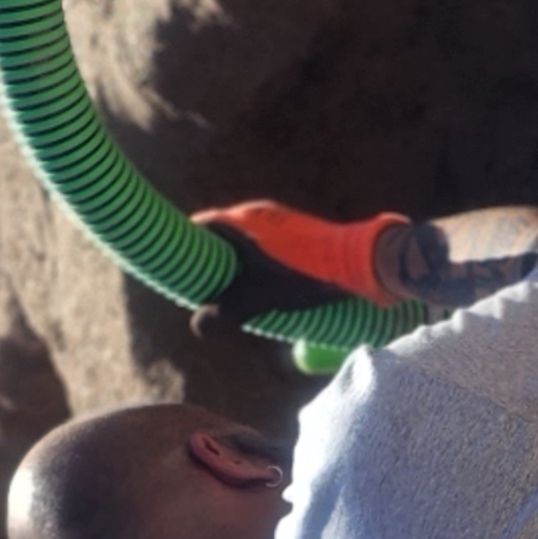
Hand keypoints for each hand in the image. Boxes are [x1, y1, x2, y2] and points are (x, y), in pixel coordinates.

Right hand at [191, 201, 408, 303]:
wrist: (360, 262)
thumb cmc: (307, 277)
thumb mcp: (262, 299)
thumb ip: (227, 313)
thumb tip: (197, 326)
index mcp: (242, 221)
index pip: (201, 224)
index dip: (185, 242)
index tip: (177, 265)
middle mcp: (259, 212)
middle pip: (222, 231)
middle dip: (211, 256)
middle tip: (206, 284)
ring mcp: (280, 217)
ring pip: (245, 236)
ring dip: (236, 258)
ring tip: (236, 288)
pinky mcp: (299, 227)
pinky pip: (265, 240)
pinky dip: (257, 257)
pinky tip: (267, 282)